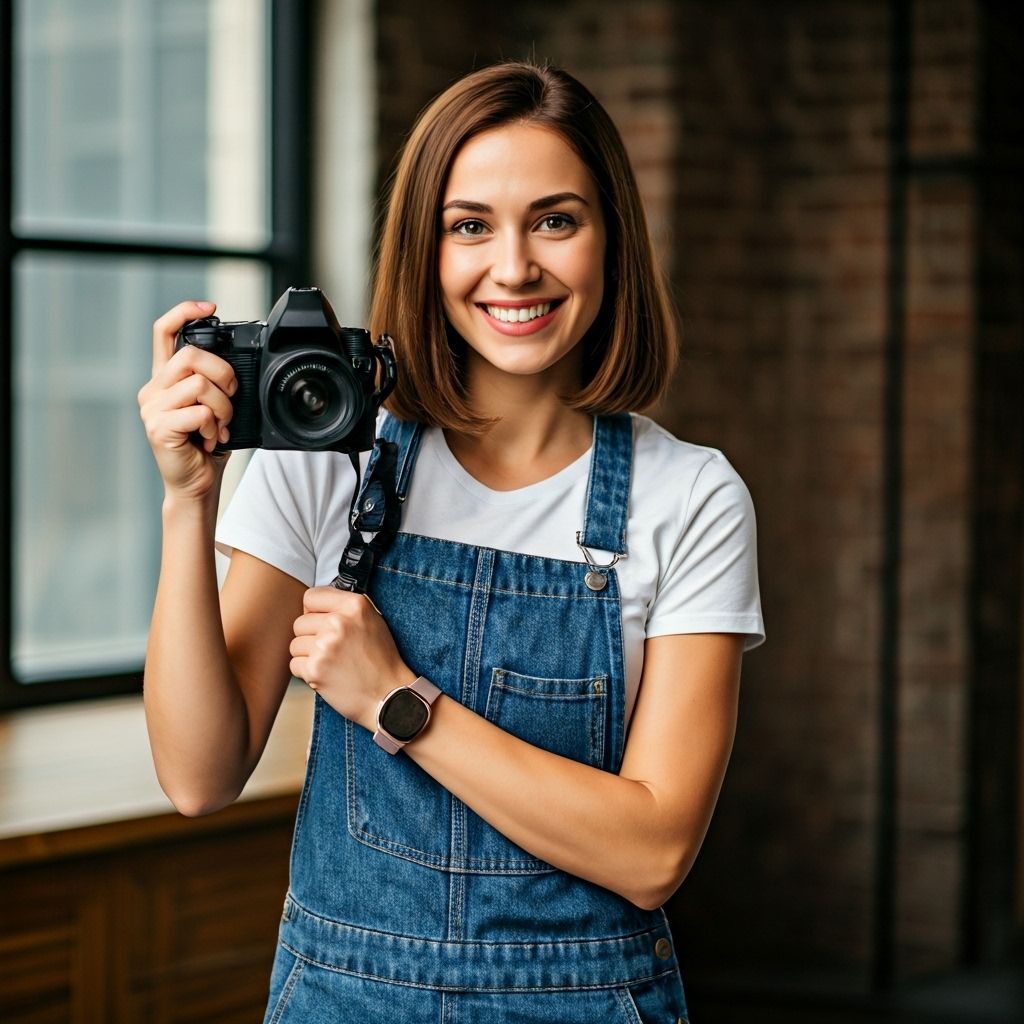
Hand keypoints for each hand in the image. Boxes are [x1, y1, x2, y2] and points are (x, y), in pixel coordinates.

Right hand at [137, 300, 237, 500]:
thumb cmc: (206, 445)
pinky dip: (214, 426)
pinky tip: (209, 440)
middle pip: (191, 356)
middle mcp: (153, 388)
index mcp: (166, 378)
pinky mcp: (158, 427)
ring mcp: (152, 408)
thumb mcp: (212, 407)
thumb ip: (213, 383)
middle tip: (230, 400)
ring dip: (223, 408)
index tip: (210, 307)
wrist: (196, 483)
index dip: (184, 312)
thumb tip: (235, 366)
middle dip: (224, 376)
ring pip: (200, 384)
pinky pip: (199, 412)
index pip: (164, 331)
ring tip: (219, 426)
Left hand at [290, 587, 414, 730]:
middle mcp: (339, 622)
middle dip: (310, 636)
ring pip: (295, 644)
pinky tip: (326, 675)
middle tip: (330, 649)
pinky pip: (294, 664)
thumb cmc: (381, 660)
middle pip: (300, 622)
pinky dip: (306, 672)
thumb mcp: (373, 621)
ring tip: (330, 663)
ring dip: (307, 655)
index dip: (314, 611)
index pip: (311, 596)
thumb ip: (346, 608)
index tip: (321, 622)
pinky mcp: (315, 669)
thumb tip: (316, 604)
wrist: (389, 696)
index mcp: (355, 606)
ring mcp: (325, 646)